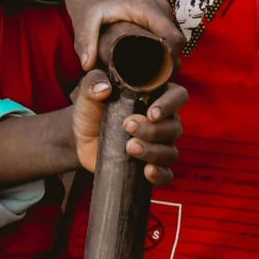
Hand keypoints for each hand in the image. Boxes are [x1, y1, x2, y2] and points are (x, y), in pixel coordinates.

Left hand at [29, 0, 183, 70]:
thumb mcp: (84, 17)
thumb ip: (86, 41)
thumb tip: (88, 67)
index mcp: (149, 9)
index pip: (175, 40)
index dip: (171, 63)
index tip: (156, 82)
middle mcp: (160, 9)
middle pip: (175, 44)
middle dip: (166, 67)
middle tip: (147, 87)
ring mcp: (158, 11)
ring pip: (170, 41)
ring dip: (163, 60)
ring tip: (144, 81)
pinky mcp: (153, 15)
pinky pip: (163, 36)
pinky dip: (158, 51)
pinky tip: (142, 68)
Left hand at [71, 72, 186, 186]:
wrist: (80, 139)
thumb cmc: (90, 110)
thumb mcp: (87, 93)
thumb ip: (93, 83)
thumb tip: (104, 88)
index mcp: (154, 97)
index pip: (177, 95)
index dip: (170, 104)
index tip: (151, 113)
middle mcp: (162, 122)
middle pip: (174, 127)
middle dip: (153, 130)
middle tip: (128, 126)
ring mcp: (158, 146)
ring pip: (171, 152)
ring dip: (153, 151)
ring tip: (129, 148)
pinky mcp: (150, 167)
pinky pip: (166, 175)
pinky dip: (160, 174)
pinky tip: (147, 171)